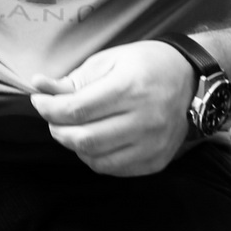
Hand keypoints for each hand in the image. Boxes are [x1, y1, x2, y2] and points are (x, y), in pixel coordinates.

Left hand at [30, 40, 194, 175]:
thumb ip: (73, 79)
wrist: (192, 80)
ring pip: (96, 159)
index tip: (39, 102)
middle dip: (58, 130)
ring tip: (75, 129)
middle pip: (83, 139)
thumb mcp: (109, 61)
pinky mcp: (157, 160)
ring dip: (75, 146)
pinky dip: (96, 158)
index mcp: (130, 88)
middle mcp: (145, 119)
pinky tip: (96, 141)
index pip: (76, 110)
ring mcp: (153, 143)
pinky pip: (114, 169)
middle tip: (55, 119)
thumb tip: (39, 86)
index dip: (49, 109)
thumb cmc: (146, 65)